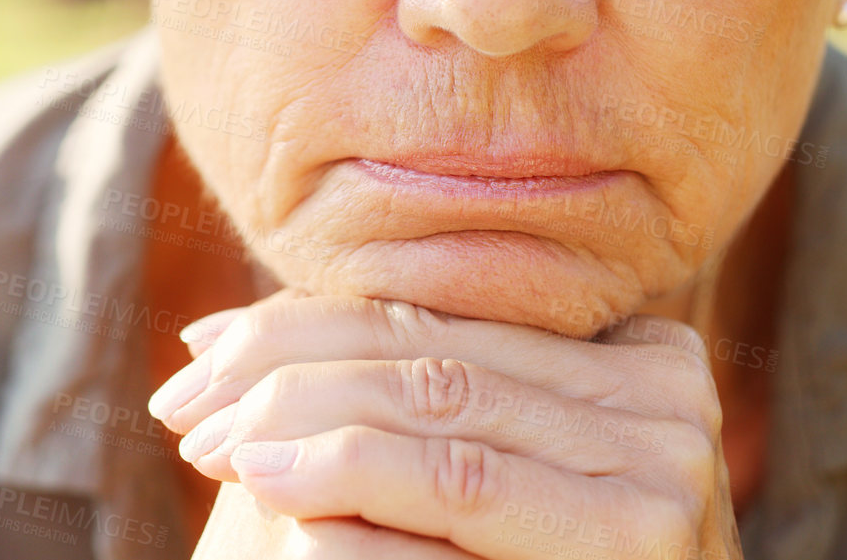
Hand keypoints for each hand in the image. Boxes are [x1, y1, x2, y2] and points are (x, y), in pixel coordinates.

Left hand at [151, 295, 741, 559]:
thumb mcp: (492, 478)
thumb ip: (416, 403)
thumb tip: (227, 334)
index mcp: (635, 354)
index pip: (439, 317)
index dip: (307, 322)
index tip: (204, 345)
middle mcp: (662, 390)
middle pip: (431, 354)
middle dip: (285, 369)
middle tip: (184, 402)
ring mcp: (661, 458)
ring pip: (439, 408)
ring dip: (302, 419)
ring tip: (211, 444)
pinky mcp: (635, 528)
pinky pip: (464, 483)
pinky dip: (353, 474)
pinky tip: (273, 485)